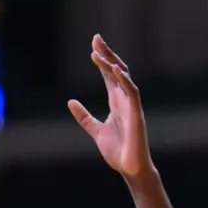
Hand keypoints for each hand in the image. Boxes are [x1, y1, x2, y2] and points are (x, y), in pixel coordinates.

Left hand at [68, 34, 154, 178]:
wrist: (129, 169)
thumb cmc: (118, 152)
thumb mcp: (96, 131)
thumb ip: (85, 117)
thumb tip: (71, 102)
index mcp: (116, 103)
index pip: (108, 76)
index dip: (102, 61)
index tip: (93, 47)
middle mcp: (124, 101)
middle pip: (116, 71)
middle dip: (107, 54)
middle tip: (96, 39)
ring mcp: (131, 106)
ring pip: (123, 78)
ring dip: (111, 64)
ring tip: (98, 53)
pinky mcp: (136, 114)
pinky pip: (132, 93)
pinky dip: (124, 81)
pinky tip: (115, 70)